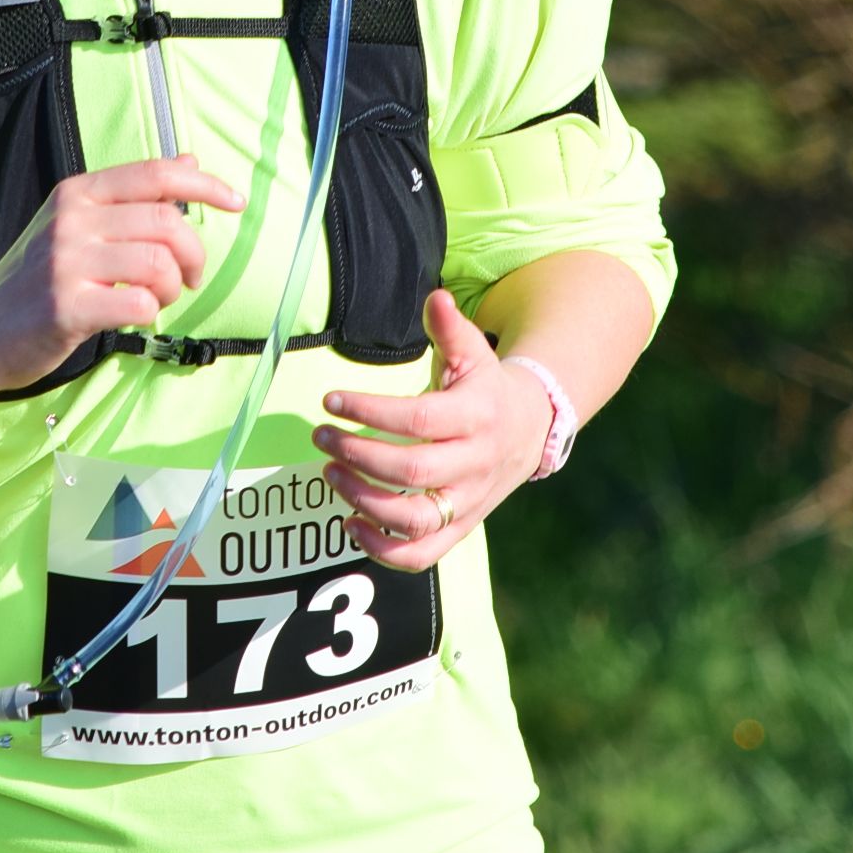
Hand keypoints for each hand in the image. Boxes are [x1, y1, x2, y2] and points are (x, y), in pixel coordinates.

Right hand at [0, 155, 248, 399]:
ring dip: (170, 289)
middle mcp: (70, 220)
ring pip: (158, 264)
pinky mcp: (66, 307)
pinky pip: (139, 305)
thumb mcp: (78, 225)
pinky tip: (132, 317)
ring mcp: (65, 263)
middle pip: (167, 222)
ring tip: (155, 300)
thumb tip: (188, 161)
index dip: (204, 185)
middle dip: (194, 254)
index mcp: (77, 194)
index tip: (235, 201)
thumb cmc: (37, 280)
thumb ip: (132, 196)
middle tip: (188, 278)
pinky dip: (150, 314)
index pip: (155, 174)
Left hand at [314, 288, 557, 569]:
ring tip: (330, 472)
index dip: (370, 412)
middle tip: (321, 436)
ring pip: (413, 519)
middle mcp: (474, 465)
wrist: (531, 431)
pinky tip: (349, 523)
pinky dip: (382, 549)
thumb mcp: (474, 353)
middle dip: (357, 455)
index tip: (330, 401)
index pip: (418, 420)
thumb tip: (435, 297)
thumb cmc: (486, 388)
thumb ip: (451, 327)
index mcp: (476, 417)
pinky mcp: (460, 529)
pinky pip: (421, 555)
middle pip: (411, 471)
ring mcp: (467, 502)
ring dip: (363, 501)